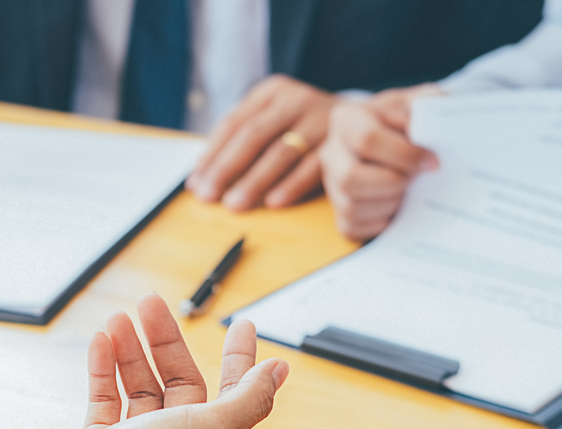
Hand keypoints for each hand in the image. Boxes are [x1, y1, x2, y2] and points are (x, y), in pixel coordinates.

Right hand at [14, 293, 289, 428]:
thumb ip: (248, 399)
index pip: (232, 392)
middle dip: (166, 341)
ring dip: (132, 351)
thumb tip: (278, 370)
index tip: (241, 325)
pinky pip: (105, 400)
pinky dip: (104, 370)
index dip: (239, 358)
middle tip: (150, 303)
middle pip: (179, 382)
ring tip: (120, 320)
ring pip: (139, 388)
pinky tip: (101, 344)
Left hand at [187, 75, 335, 211]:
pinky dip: (291, 186)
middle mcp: (295, 99)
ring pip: (280, 152)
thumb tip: (202, 175)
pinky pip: (312, 166)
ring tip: (235, 204)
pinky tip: (274, 202)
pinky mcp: (339, 141)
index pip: (233, 123)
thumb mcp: (275, 120)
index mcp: (272, 92)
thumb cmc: (306, 128)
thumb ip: (242, 140)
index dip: (212, 155)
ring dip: (254, 181)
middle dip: (226, 169)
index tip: (196, 182)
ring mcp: (319, 118)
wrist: (365, 122)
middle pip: (253, 136)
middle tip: (209, 196)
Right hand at [320, 84, 441, 240]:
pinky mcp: (339, 213)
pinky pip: (354, 228)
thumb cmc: (411, 121)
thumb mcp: (420, 102)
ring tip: (408, 190)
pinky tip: (398, 205)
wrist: (400, 139)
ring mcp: (332, 185)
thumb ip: (428, 106)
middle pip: (350, 179)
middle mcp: (332, 152)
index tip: (432, 162)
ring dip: (389, 203)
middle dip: (393, 183)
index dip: (404, 155)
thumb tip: (435, 131)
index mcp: (347, 119)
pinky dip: (382, 221)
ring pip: (352, 207)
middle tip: (415, 179)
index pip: (367, 139)